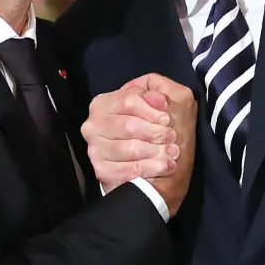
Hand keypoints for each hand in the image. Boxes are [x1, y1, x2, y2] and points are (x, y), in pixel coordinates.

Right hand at [81, 74, 195, 198]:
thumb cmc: (155, 134)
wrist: (151, 173)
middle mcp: (93, 124)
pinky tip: (164, 165)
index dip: (151, 109)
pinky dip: (151, 168)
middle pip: (128, 125)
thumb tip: (159, 98)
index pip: (128, 100)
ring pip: (129, 148)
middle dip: (155, 132)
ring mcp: (95, 149)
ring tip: (171, 152)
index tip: (167, 118)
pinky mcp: (102, 171)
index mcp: (103, 103)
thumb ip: (160, 90)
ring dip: (156, 151)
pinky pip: (129, 170)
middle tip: (171, 137)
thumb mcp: (162, 105)